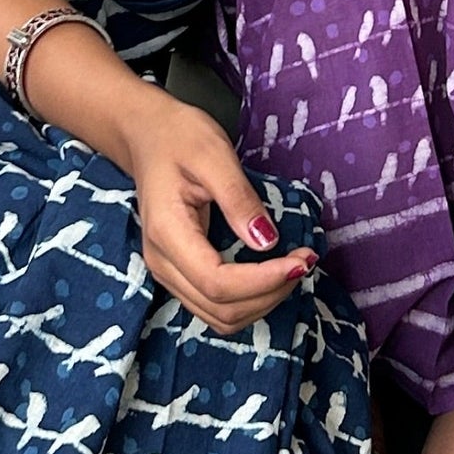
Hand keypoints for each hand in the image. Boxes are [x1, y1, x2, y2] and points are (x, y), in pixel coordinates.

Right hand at [123, 99, 318, 332]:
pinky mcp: (179, 273)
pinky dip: (250, 299)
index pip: (218, 283)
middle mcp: (162, 263)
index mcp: (167, 233)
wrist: (147, 136)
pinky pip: (216, 305)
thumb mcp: (214, 155)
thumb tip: (267, 242)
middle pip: (221, 309)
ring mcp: (168, 272)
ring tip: (292, 268)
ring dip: (262, 302)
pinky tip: (271, 274)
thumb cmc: (179, 137)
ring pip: (220, 317)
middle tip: (305, 260)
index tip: (302, 259)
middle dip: (270, 293)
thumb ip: (239, 198)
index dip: (264, 281)